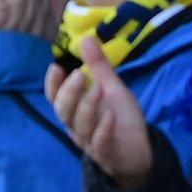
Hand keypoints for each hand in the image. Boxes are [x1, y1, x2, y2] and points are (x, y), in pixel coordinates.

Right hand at [47, 37, 154, 187]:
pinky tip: (109, 117)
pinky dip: (103, 130)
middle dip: (69, 93)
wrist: (139, 150)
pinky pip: (100, 144)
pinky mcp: (108, 154)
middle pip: (64, 111)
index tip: (56, 66)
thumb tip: (86, 38)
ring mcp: (91, 141)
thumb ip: (97, 66)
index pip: (55, 97)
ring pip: (80, 126)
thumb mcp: (111, 87)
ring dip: (87, 106)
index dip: (52, 84)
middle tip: (79, 75)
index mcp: (74, 109)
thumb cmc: (120, 116)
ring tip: (99, 89)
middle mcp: (77, 126)